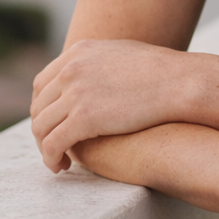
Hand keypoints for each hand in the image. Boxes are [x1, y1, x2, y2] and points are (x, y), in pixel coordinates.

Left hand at [30, 38, 190, 170]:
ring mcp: (76, 92)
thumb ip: (98, 63)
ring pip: (41, 127)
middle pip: (39, 106)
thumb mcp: (120, 55)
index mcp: (79, 52)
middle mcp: (72, 69)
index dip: (43, 108)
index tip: (53, 124)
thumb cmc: (160, 72)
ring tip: (58, 161)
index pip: (43, 83)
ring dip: (45, 147)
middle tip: (55, 146)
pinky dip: (51, 158)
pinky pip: (53, 143)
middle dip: (43, 129)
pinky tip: (61, 166)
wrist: (179, 82)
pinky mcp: (83, 117)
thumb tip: (92, 76)